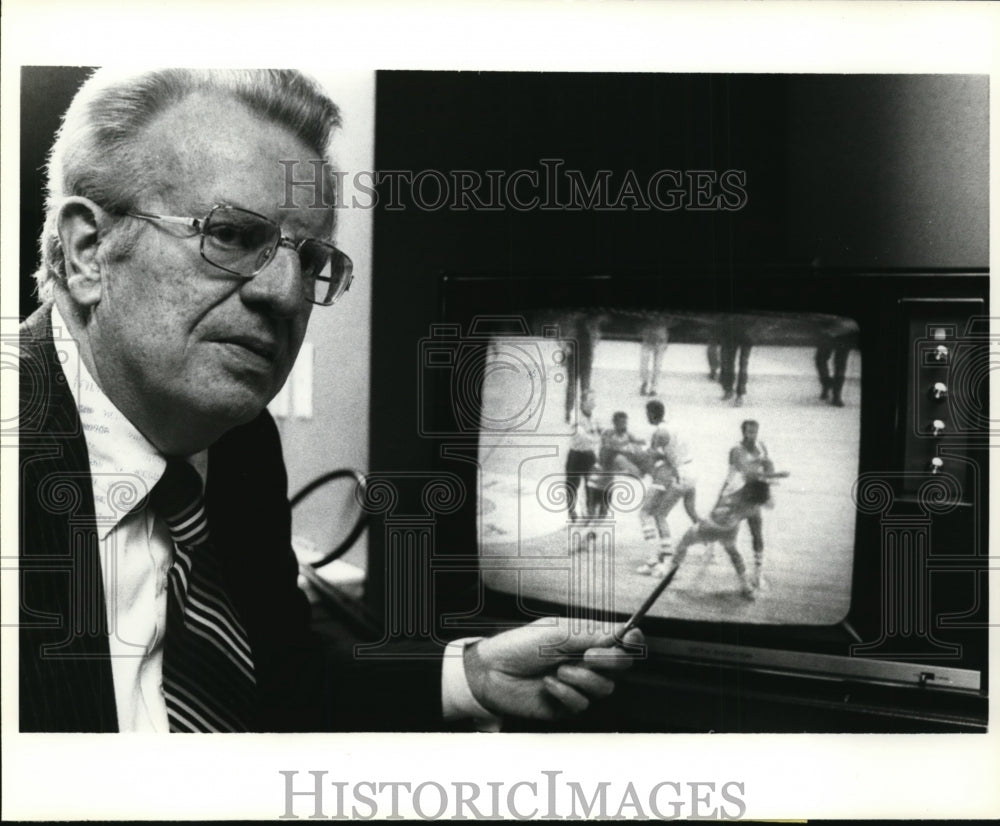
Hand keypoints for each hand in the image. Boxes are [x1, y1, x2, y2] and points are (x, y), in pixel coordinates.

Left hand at [463, 618, 643, 719]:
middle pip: (621, 666)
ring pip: (604, 688)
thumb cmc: (518, 646)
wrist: (491, 673)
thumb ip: (591, 634)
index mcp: (585, 639)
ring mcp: (578, 684)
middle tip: (589, 656)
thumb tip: (623, 631)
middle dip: (609, 661)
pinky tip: (547, 684)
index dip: (632, 640)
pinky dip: (565, 693)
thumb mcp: (556, 634)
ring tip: (557, 669)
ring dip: (582, 678)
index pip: (620, 640)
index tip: (632, 638)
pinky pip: (582, 704)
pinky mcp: (567, 706)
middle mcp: (586, 662)